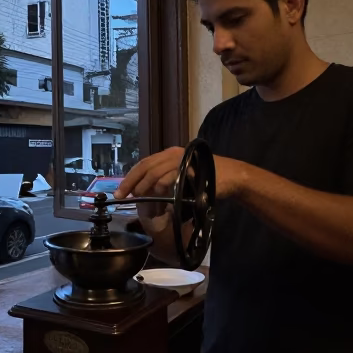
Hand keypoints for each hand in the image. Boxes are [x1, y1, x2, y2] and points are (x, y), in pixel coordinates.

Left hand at [117, 147, 243, 203]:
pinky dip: (160, 187)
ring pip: (154, 171)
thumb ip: (166, 182)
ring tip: (139, 199)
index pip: (144, 163)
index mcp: (169, 154)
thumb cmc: (208, 180)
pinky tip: (157, 197)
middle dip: (131, 181)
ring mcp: (181, 158)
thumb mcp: (182, 179)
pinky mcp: (189, 166)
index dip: (130, 177)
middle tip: (121, 195)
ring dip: (144, 187)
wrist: (232, 177)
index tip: (120, 191)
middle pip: (145, 166)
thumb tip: (146, 194)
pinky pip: (169, 176)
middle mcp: (173, 153)